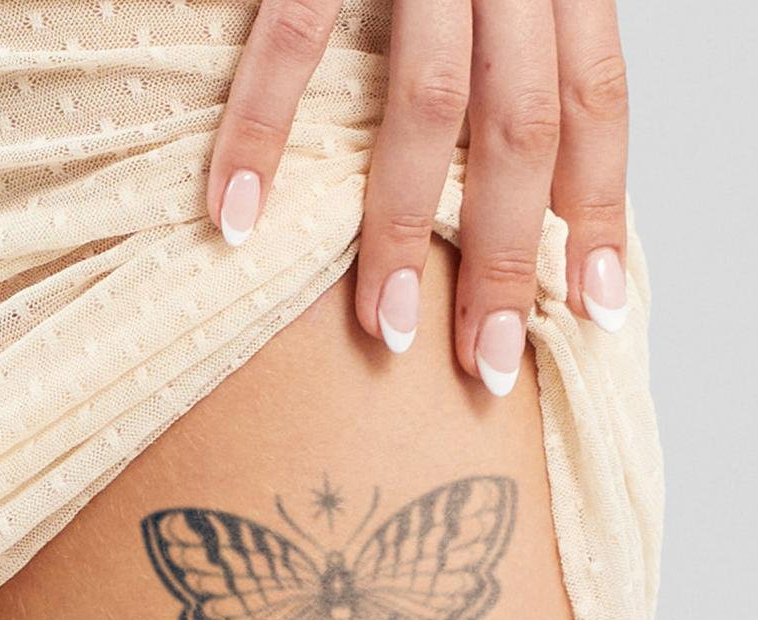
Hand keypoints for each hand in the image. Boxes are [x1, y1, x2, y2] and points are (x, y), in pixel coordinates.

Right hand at [206, 0, 629, 394]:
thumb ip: (531, 49)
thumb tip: (544, 182)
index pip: (595, 104)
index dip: (601, 211)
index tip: (594, 308)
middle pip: (521, 129)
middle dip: (507, 256)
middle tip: (484, 362)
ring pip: (426, 104)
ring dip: (403, 226)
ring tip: (384, 326)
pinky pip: (289, 40)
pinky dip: (260, 130)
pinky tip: (235, 216)